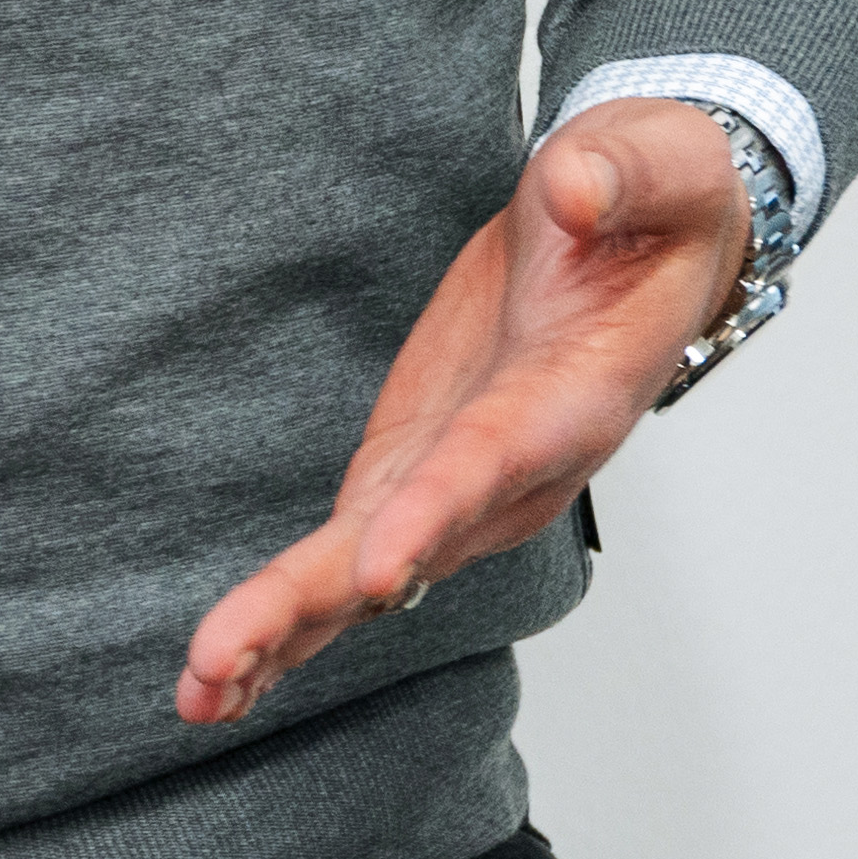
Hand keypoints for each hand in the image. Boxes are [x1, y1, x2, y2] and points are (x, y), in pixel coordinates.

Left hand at [175, 99, 765, 726]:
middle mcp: (516, 469)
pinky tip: (223, 673)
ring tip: (199, 693)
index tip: (376, 573)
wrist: (650, 243)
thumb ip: (619, 176)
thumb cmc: (658, 208)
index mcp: (572, 396)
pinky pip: (347, 559)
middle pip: (406, 544)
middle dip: (315, 604)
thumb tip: (572, 188)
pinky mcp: (414, 475)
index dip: (436, 514)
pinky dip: (285, 615)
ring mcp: (458, 484)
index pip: (495, 458)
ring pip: (365, 573)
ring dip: (280, 632)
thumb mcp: (658, 164)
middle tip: (223, 664)